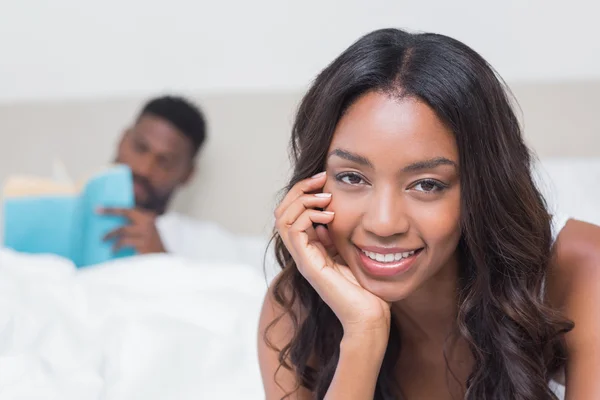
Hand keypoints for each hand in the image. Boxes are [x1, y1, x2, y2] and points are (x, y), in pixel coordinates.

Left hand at [99, 207, 165, 253]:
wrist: (165, 261)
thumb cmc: (153, 249)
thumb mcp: (148, 235)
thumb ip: (137, 228)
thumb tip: (116, 228)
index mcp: (149, 218)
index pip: (130, 209)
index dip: (115, 208)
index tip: (100, 208)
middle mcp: (148, 222)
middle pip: (126, 212)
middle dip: (110, 211)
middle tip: (96, 211)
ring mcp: (146, 232)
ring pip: (122, 229)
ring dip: (110, 234)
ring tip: (102, 239)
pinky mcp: (142, 243)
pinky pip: (123, 242)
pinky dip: (116, 246)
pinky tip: (112, 251)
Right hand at [275, 172, 390, 337]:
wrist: (370, 316)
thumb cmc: (366, 289)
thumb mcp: (349, 252)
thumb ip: (336, 236)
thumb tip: (328, 216)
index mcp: (311, 248)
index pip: (292, 213)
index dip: (304, 192)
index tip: (324, 180)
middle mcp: (303, 252)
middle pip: (282, 212)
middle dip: (300, 189)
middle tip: (321, 179)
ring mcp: (303, 259)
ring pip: (282, 218)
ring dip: (302, 200)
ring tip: (325, 198)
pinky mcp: (308, 265)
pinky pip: (294, 231)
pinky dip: (308, 216)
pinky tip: (330, 216)